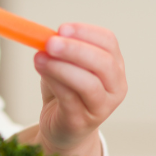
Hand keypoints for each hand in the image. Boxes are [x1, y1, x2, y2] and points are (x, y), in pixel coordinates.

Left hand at [29, 24, 126, 155]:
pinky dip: (54, 82)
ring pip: (88, 84)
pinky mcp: (82, 122)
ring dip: (61, 67)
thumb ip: (59, 49)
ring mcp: (102, 107)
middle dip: (75, 49)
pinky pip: (70, 99)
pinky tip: (41, 70)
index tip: (62, 28)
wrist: (61, 127)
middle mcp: (115, 87)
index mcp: (114, 66)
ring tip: (39, 57)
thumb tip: (42, 35)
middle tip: (50, 42)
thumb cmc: (65, 91)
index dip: (86, 32)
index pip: (109, 42)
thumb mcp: (65, 64)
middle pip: (103, 63)